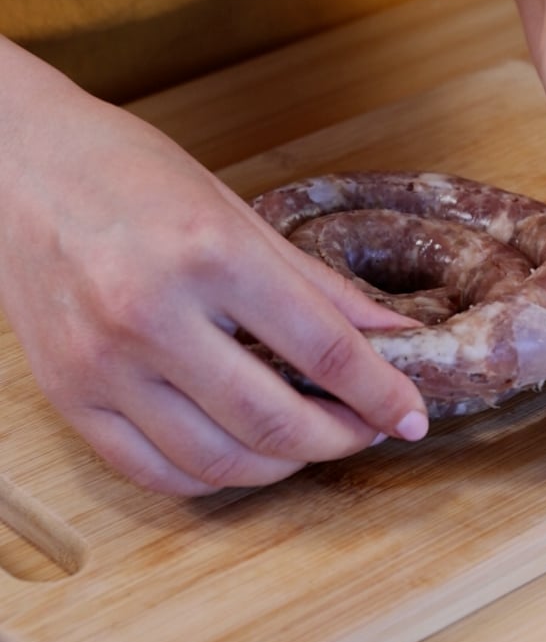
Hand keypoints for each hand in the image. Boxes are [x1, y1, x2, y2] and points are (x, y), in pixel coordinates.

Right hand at [0, 42, 427, 494]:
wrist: (20, 165)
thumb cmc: (132, 174)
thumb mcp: (238, 214)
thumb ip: (318, 286)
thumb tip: (390, 333)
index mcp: (209, 255)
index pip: (323, 348)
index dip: (381, 392)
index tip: (411, 416)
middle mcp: (151, 315)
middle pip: (272, 420)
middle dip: (340, 438)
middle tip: (367, 429)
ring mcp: (102, 364)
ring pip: (217, 461)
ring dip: (282, 465)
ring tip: (311, 440)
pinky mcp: (69, 396)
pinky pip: (154, 472)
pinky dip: (215, 476)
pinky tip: (244, 453)